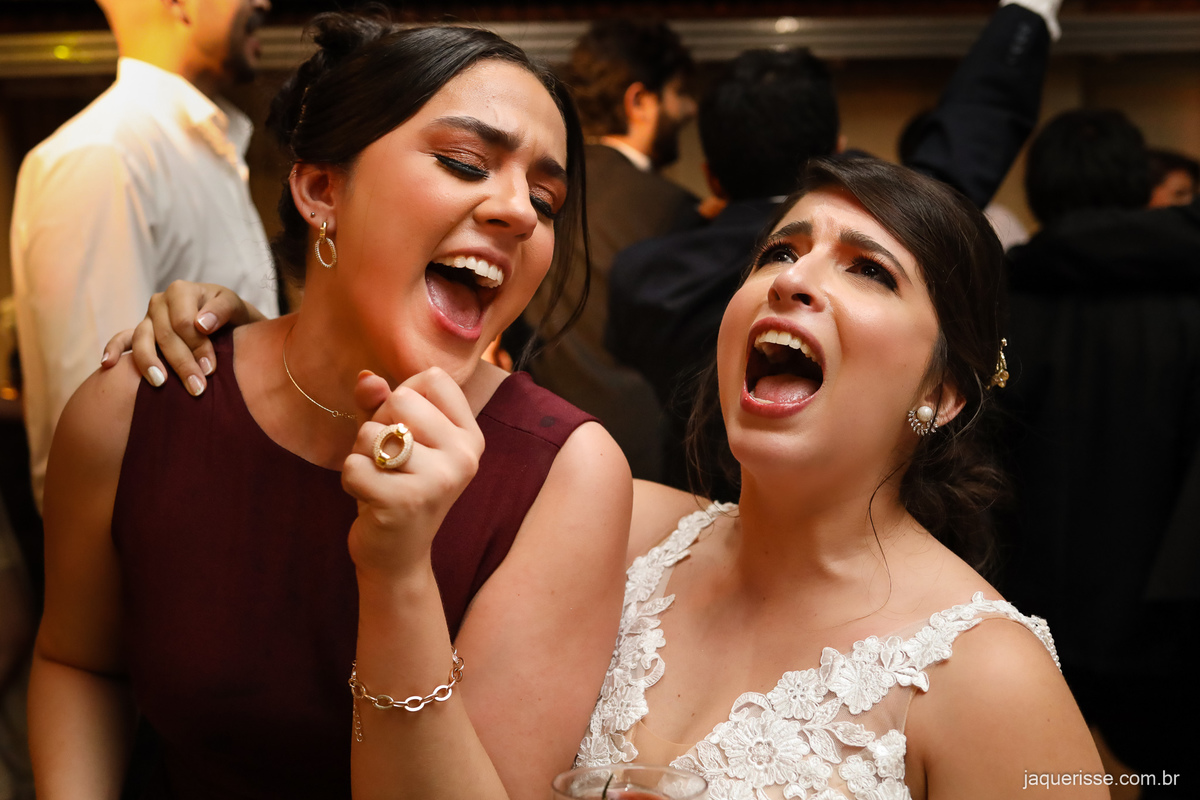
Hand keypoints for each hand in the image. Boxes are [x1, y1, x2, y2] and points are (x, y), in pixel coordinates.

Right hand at [98, 281, 261, 395]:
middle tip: (196, 388)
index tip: (210, 369)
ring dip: (150, 364)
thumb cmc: (230, 314)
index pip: (183, 322)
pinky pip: (123, 339)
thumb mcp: (234, 306)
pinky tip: (108, 364)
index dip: (196, 346)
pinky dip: (114, 349)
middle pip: (165, 335)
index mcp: (181, 290)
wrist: (227, 321)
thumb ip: (221, 310)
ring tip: (160, 384)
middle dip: (181, 363)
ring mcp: (147, 318)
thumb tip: (202, 324)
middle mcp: (160, 302)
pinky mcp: (141, 332)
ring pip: (143, 340)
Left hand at [342, 368, 484, 581]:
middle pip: (401, 399)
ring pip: (371, 432)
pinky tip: (370, 499)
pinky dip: (350, 481)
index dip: (404, 396)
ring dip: (361, 455)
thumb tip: (366, 378)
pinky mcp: (406, 501)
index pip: (433, 379)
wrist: (398, 556)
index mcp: (470, 435)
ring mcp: (439, 479)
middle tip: (388, 461)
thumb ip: (379, 403)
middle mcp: (464, 455)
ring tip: (379, 480)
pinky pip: (354, 466)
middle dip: (377, 426)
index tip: (406, 431)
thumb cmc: (396, 487)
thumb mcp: (392, 438)